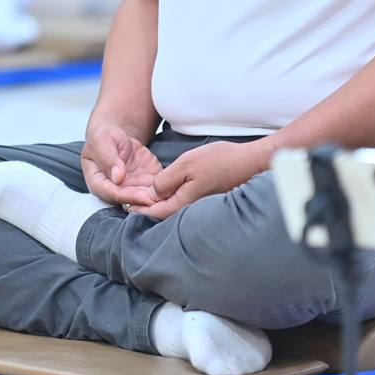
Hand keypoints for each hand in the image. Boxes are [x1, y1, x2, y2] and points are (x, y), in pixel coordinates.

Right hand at [80, 122, 164, 208]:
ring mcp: (131, 188)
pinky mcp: (145, 183)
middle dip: (145, 202)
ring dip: (156, 200)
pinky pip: (156, 191)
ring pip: (144, 199)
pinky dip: (164, 192)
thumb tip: (117, 177)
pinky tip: (173, 191)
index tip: (141, 196)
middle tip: (159, 201)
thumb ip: (107, 158)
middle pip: (130, 200)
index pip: (112, 194)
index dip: (127, 196)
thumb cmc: (104, 137)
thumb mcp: (101, 141)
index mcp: (98, 182)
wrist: (117, 135)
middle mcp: (115, 189)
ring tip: (168, 198)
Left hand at [136, 140, 269, 220]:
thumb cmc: (220, 161)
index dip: (138, 208)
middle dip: (147, 207)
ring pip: (174, 206)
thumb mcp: (186, 165)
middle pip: (164, 212)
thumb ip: (166, 180)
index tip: (124, 202)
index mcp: (184, 202)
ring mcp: (200, 204)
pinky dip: (172, 196)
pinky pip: (184, 200)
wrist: (249, 162)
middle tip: (129, 199)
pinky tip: (167, 187)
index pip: (155, 212)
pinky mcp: (206, 197)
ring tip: (144, 193)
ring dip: (159, 201)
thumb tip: (152, 193)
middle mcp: (192, 208)